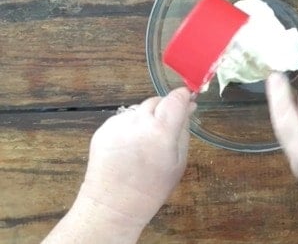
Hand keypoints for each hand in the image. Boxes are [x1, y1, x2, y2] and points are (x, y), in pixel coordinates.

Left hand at [79, 87, 194, 225]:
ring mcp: (117, 124)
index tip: (189, 101)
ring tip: (146, 141)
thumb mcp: (179, 162)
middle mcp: (138, 122)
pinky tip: (130, 146)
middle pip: (157, 100)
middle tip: (167, 128)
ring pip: (140, 109)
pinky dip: (131, 126)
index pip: (176, 98)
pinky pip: (124, 119)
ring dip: (147, 117)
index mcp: (161, 132)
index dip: (184, 97)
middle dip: (165, 109)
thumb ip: (184, 131)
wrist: (113, 205)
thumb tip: (189, 107)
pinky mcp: (103, 129)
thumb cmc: (152, 189)